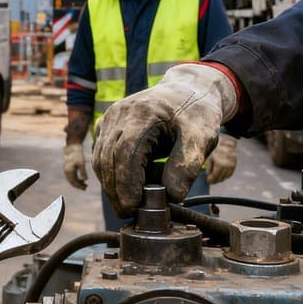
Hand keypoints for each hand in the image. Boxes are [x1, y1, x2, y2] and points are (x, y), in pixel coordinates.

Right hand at [63, 144, 87, 189]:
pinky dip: (76, 178)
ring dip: (77, 182)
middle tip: (85, 188)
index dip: (79, 186)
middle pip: (72, 182)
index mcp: (69, 171)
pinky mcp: (68, 168)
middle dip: (78, 185)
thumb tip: (85, 180)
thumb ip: (83, 172)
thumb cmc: (78, 154)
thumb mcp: (82, 163)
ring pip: (71, 179)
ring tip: (85, 184)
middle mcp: (66, 171)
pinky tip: (82, 179)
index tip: (85, 188)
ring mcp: (66, 169)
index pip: (73, 182)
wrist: (72, 147)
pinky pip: (71, 176)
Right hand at [91, 64, 237, 217]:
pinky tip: (124, 186)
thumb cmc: (196, 112)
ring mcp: (110, 117)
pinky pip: (101, 152)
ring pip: (100, 157)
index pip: (125, 154)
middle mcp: (119, 113)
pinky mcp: (108, 124)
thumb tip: (172, 195)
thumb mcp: (202, 137)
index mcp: (142, 114)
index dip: (126, 184)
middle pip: (108, 158)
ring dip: (110, 184)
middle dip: (116, 190)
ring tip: (126, 205)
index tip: (133, 207)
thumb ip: (187, 165)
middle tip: (127, 213)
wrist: (187, 89)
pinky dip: (109, 172)